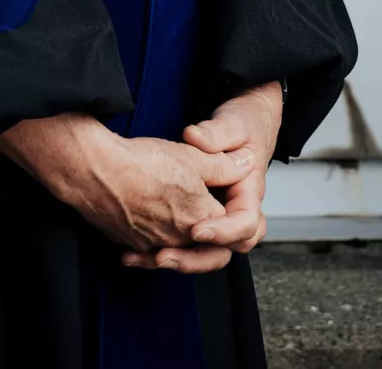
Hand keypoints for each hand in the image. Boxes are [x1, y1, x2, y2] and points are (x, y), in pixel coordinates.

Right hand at [0, 113, 253, 273]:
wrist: (93, 171)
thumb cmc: (141, 161)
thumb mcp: (191, 154)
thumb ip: (223, 164)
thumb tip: (246, 163)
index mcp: (201, 218)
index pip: (230, 230)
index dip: (229, 214)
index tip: (221, 197)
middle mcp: (178, 238)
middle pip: (203, 248)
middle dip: (206, 237)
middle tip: (206, 224)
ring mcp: (151, 243)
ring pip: (173, 249)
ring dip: (176, 241)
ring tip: (174, 217)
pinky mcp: (128, 242)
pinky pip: (146, 248)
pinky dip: (149, 242)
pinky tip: (144, 224)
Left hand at [122, 82, 281, 270]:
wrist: (247, 122)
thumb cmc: (244, 125)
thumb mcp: (233, 124)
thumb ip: (216, 133)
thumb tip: (196, 137)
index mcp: (248, 193)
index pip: (245, 223)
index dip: (223, 231)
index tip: (197, 229)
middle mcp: (233, 212)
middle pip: (224, 251)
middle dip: (195, 258)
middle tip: (166, 256)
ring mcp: (216, 218)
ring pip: (202, 253)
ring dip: (176, 260)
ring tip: (146, 258)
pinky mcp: (197, 217)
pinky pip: (184, 244)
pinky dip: (161, 251)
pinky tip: (133, 253)